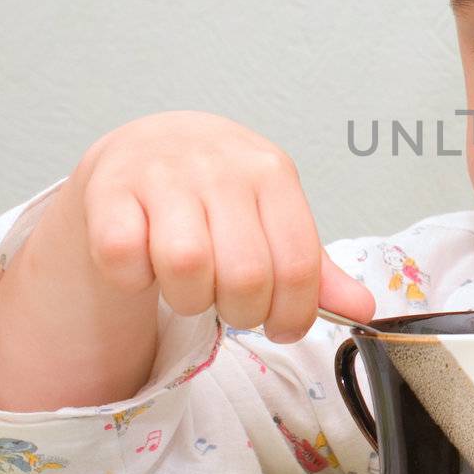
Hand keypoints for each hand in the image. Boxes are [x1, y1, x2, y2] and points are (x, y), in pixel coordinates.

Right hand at [73, 110, 374, 342]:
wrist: (150, 145)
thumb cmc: (220, 193)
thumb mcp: (274, 219)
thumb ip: (314, 270)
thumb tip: (364, 310)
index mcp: (272, 173)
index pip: (297, 266)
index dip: (292, 316)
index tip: (280, 328)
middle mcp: (220, 166)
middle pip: (245, 275)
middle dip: (241, 312)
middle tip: (231, 304)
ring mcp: (161, 174)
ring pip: (185, 266)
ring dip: (189, 300)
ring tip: (191, 286)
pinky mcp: (109, 189)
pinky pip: (123, 257)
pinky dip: (134, 279)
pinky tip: (144, 267)